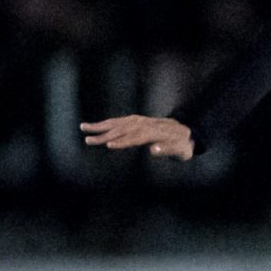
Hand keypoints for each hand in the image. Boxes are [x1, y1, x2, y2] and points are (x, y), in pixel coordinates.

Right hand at [79, 115, 195, 159]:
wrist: (186, 131)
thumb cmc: (182, 144)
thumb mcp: (180, 150)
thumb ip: (167, 150)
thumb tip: (153, 150)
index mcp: (155, 132)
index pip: (136, 137)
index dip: (123, 141)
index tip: (109, 145)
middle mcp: (145, 124)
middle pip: (123, 129)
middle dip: (104, 135)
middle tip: (88, 140)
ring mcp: (140, 120)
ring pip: (118, 123)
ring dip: (100, 126)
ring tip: (84, 128)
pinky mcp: (137, 120)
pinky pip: (119, 121)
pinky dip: (107, 123)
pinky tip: (97, 126)